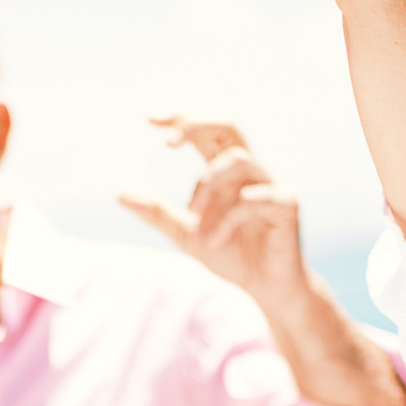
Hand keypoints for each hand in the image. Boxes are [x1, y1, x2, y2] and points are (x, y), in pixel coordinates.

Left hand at [119, 115, 304, 300]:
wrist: (265, 288)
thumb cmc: (231, 254)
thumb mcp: (186, 233)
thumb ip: (157, 212)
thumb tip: (119, 192)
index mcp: (226, 172)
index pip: (205, 132)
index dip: (180, 119)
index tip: (149, 118)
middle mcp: (250, 171)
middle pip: (227, 127)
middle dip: (196, 126)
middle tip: (168, 143)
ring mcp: (270, 183)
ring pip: (236, 161)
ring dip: (208, 191)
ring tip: (196, 223)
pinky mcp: (286, 203)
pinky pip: (252, 197)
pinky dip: (226, 218)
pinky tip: (213, 240)